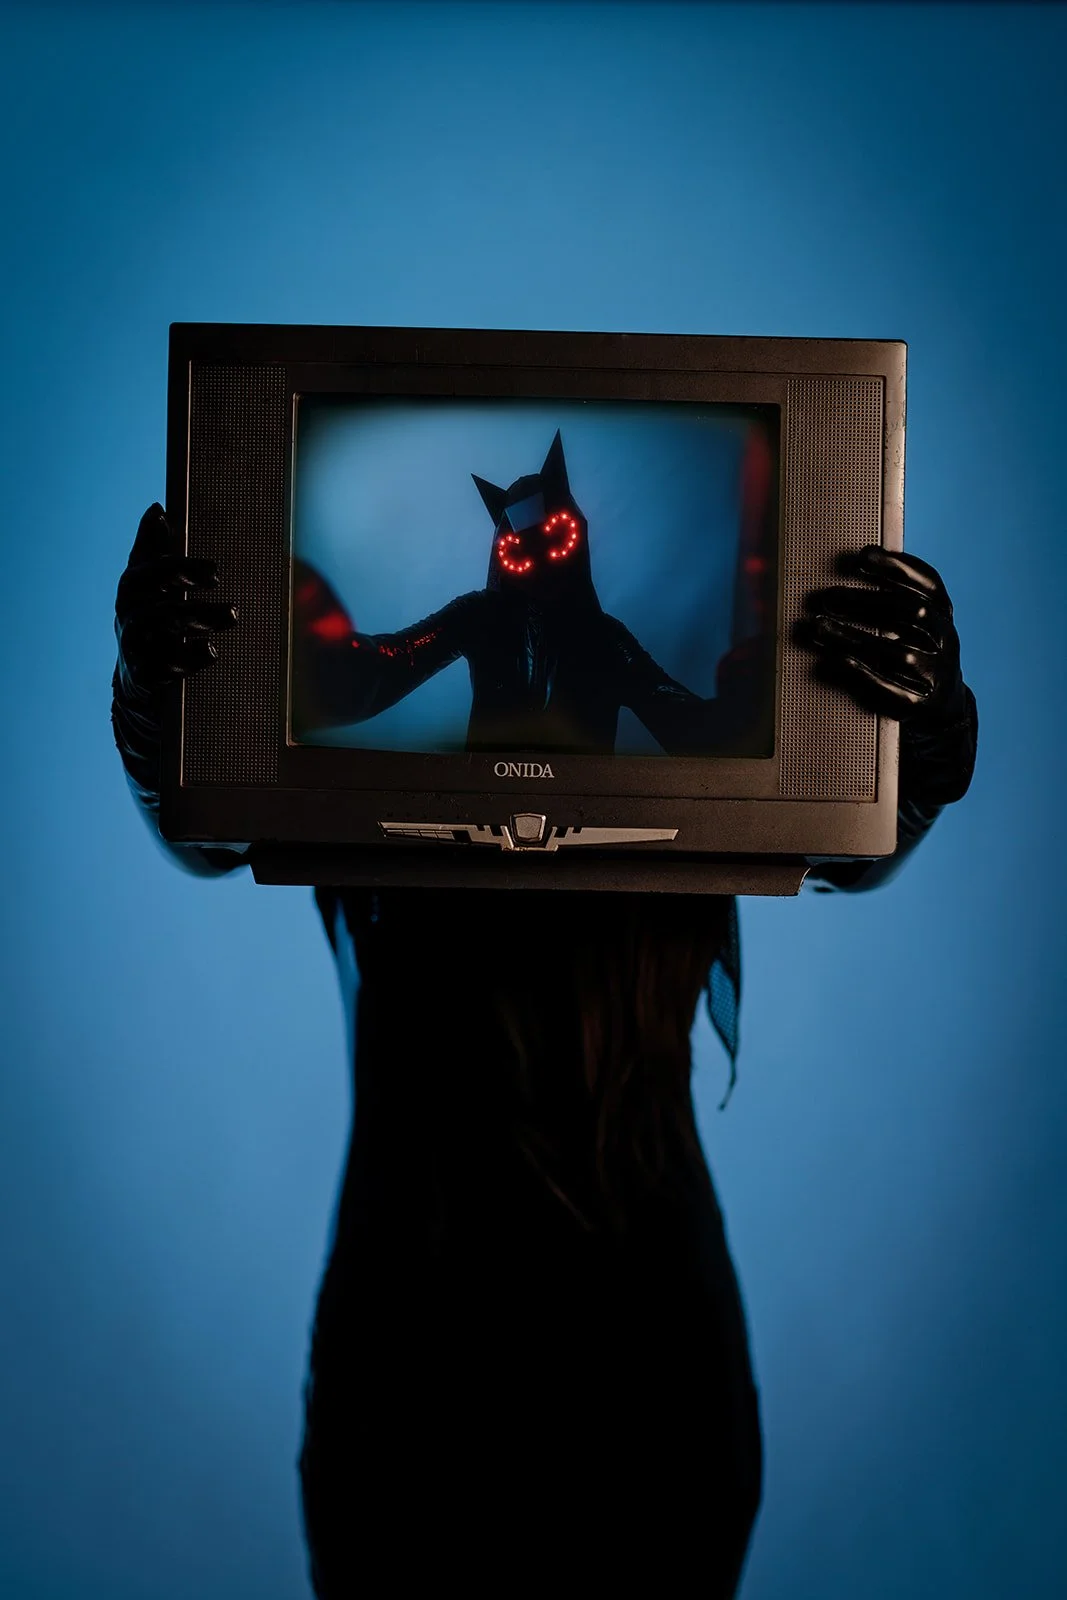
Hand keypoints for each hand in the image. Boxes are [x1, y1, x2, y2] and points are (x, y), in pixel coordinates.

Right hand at [115, 503, 237, 702]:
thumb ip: (152, 546)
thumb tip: (156, 509)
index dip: (182, 570)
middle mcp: (128, 614)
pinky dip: (191, 659)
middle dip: (198, 603)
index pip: (151, 572)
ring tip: (230, 617)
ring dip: (201, 623)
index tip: (215, 574)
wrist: (137, 673)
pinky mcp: (144, 673)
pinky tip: (211, 651)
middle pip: (162, 605)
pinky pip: (166, 667)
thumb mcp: (148, 582)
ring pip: (164, 632)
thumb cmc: (148, 616)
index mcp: (131, 588)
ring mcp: (134, 645)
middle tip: (233, 608)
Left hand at [798, 546, 965, 725]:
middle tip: (829, 596)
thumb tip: (862, 556)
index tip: (863, 556)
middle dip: (867, 601)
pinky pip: (890, 689)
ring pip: (898, 653)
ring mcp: (935, 674)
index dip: (898, 567)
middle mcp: (945, 641)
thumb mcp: (915, 620)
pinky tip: (836, 659)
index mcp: (943, 615)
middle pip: (911, 613)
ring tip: (820, 626)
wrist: (941, 703)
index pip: (929, 584)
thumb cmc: (916, 650)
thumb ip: (896, 593)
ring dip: (854, 637)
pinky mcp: (919, 704)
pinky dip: (862, 673)